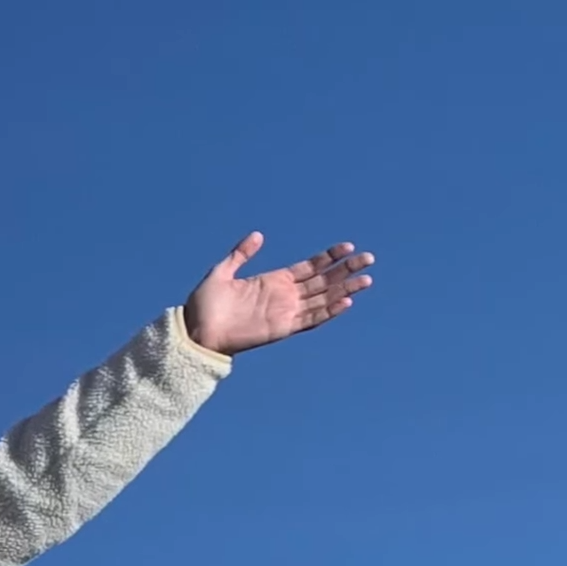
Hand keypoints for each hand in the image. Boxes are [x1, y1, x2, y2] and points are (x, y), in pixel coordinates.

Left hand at [184, 233, 374, 355]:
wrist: (196, 330)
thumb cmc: (206, 303)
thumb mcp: (222, 271)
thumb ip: (241, 254)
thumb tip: (258, 235)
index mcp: (274, 280)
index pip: (310, 266)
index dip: (329, 257)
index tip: (348, 246)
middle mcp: (285, 296)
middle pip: (324, 281)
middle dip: (346, 270)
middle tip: (369, 259)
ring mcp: (286, 312)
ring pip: (323, 299)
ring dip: (345, 290)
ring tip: (367, 280)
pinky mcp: (283, 327)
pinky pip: (311, 319)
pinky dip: (329, 311)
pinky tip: (346, 302)